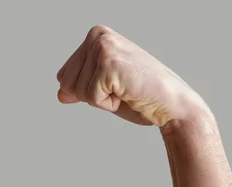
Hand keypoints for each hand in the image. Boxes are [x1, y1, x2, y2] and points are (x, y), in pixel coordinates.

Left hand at [56, 25, 209, 129]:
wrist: (171, 104)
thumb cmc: (142, 97)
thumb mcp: (105, 90)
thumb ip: (80, 88)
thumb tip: (59, 94)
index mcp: (96, 36)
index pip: (65, 75)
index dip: (88, 92)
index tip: (115, 87)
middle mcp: (97, 36)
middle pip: (66, 83)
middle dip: (91, 96)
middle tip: (121, 91)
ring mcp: (102, 47)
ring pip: (77, 91)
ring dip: (102, 101)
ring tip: (125, 91)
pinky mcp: (108, 64)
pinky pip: (91, 98)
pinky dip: (109, 104)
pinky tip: (127, 94)